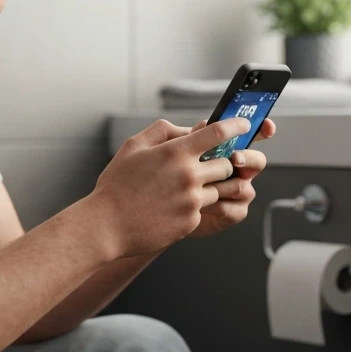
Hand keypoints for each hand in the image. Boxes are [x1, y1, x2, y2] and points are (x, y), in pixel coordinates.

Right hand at [90, 117, 254, 257]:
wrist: (106, 225)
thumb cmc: (116, 185)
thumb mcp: (133, 146)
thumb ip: (163, 131)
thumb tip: (188, 129)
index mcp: (175, 152)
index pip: (218, 133)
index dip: (236, 126)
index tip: (243, 126)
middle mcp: (189, 176)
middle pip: (227, 164)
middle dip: (221, 162)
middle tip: (207, 165)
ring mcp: (192, 201)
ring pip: (220, 189)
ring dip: (210, 186)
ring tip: (186, 189)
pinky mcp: (192, 222)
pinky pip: (204, 210)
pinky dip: (194, 206)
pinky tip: (171, 207)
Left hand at [183, 116, 275, 239]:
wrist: (164, 208)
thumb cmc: (172, 177)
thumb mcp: (178, 152)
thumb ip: (194, 136)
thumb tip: (205, 124)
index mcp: (230, 151)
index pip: (251, 137)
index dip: (263, 130)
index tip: (267, 125)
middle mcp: (240, 171)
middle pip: (258, 161)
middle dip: (248, 158)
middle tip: (234, 158)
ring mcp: (239, 192)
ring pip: (243, 187)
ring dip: (222, 185)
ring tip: (200, 186)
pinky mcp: (234, 213)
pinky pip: (233, 209)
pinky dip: (215, 205)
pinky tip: (199, 205)